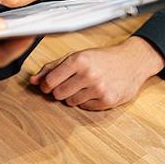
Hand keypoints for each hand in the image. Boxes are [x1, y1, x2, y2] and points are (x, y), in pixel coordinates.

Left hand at [29, 37, 164, 109]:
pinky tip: (93, 91)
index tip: (48, 85)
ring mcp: (99, 88)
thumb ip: (52, 67)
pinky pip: (85, 108)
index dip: (46, 85)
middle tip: (68, 84)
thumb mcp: (76, 56)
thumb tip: (33, 80)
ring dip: (73, 96)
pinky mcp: (108, 100)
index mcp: (78, 60)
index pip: (50, 81)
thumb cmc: (102, 58)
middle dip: (59, 91)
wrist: (132, 62)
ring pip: (70, 102)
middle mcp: (88, 74)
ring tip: (83, 86)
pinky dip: (86, 101)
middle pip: (58, 94)